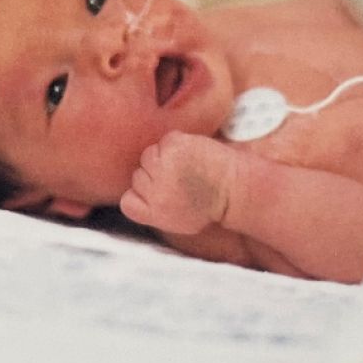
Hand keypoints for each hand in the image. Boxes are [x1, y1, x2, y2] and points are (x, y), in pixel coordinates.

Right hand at [119, 131, 237, 234]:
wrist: (234, 189)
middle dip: (155, 175)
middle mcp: (153, 190)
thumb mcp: (173, 221)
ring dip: (164, 158)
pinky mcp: (172, 144)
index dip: (142, 196)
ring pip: (149, 156)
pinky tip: (192, 155)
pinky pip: (165, 142)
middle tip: (180, 181)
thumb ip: (150, 209)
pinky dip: (176, 145)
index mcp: (152, 212)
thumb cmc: (207, 205)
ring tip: (186, 168)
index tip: (161, 195)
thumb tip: (134, 194)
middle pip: (138, 176)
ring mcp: (161, 165)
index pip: (128, 201)